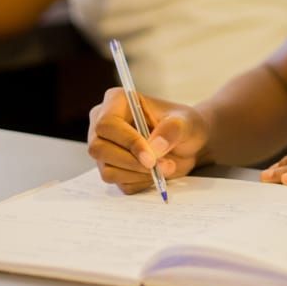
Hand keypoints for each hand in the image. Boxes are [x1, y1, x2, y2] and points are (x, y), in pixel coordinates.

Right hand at [87, 87, 208, 194]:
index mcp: (117, 102)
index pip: (107, 123)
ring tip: (166, 166)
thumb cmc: (183, 124)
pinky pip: (119, 183)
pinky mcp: (112, 168)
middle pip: (99, 148)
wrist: (187, 143)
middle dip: (133, 162)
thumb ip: (172, 130)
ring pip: (108, 170)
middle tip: (163, 165)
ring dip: (140, 174)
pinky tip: (156, 172)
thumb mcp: (185, 122)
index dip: (127, 142)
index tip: (151, 157)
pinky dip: (141, 182)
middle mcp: (104, 125)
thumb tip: (154, 147)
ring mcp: (105, 148)